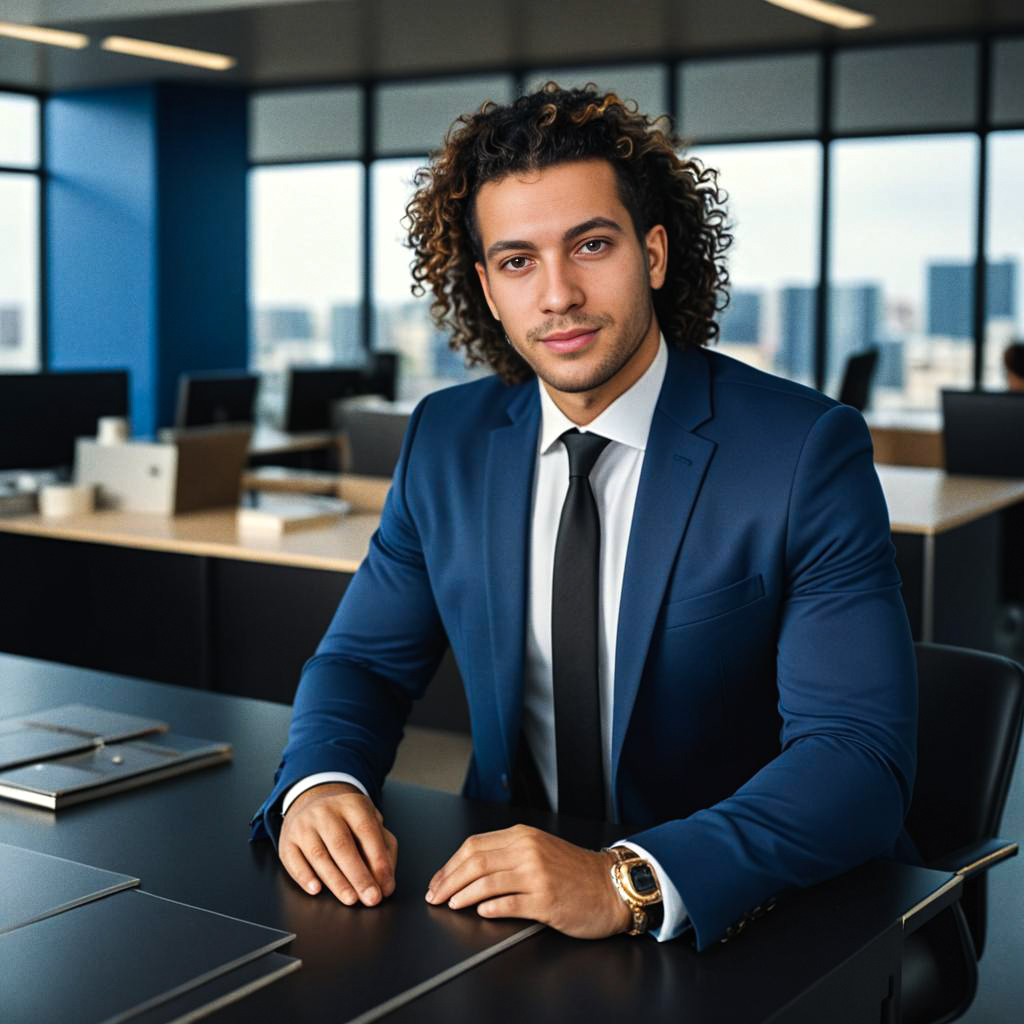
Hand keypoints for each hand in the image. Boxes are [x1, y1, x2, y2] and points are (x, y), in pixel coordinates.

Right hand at [278, 782, 397, 906]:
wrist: (311, 803)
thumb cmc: (347, 820)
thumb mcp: (370, 821)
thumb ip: (384, 847)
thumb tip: (386, 880)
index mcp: (352, 804)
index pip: (367, 832)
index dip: (378, 861)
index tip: (386, 886)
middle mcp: (326, 812)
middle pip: (343, 846)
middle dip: (359, 876)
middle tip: (371, 898)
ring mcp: (304, 825)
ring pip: (319, 856)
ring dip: (336, 881)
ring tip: (351, 899)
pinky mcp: (287, 841)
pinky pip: (294, 862)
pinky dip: (305, 877)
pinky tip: (317, 889)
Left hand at [425, 824, 631, 938]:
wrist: (611, 886)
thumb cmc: (575, 873)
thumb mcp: (539, 850)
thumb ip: (508, 855)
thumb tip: (469, 872)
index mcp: (522, 836)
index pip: (473, 845)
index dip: (449, 865)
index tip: (438, 881)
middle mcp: (527, 851)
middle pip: (474, 862)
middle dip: (448, 881)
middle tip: (435, 896)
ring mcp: (537, 875)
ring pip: (486, 882)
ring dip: (461, 895)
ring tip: (451, 905)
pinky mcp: (546, 900)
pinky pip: (509, 903)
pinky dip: (490, 908)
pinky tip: (481, 912)